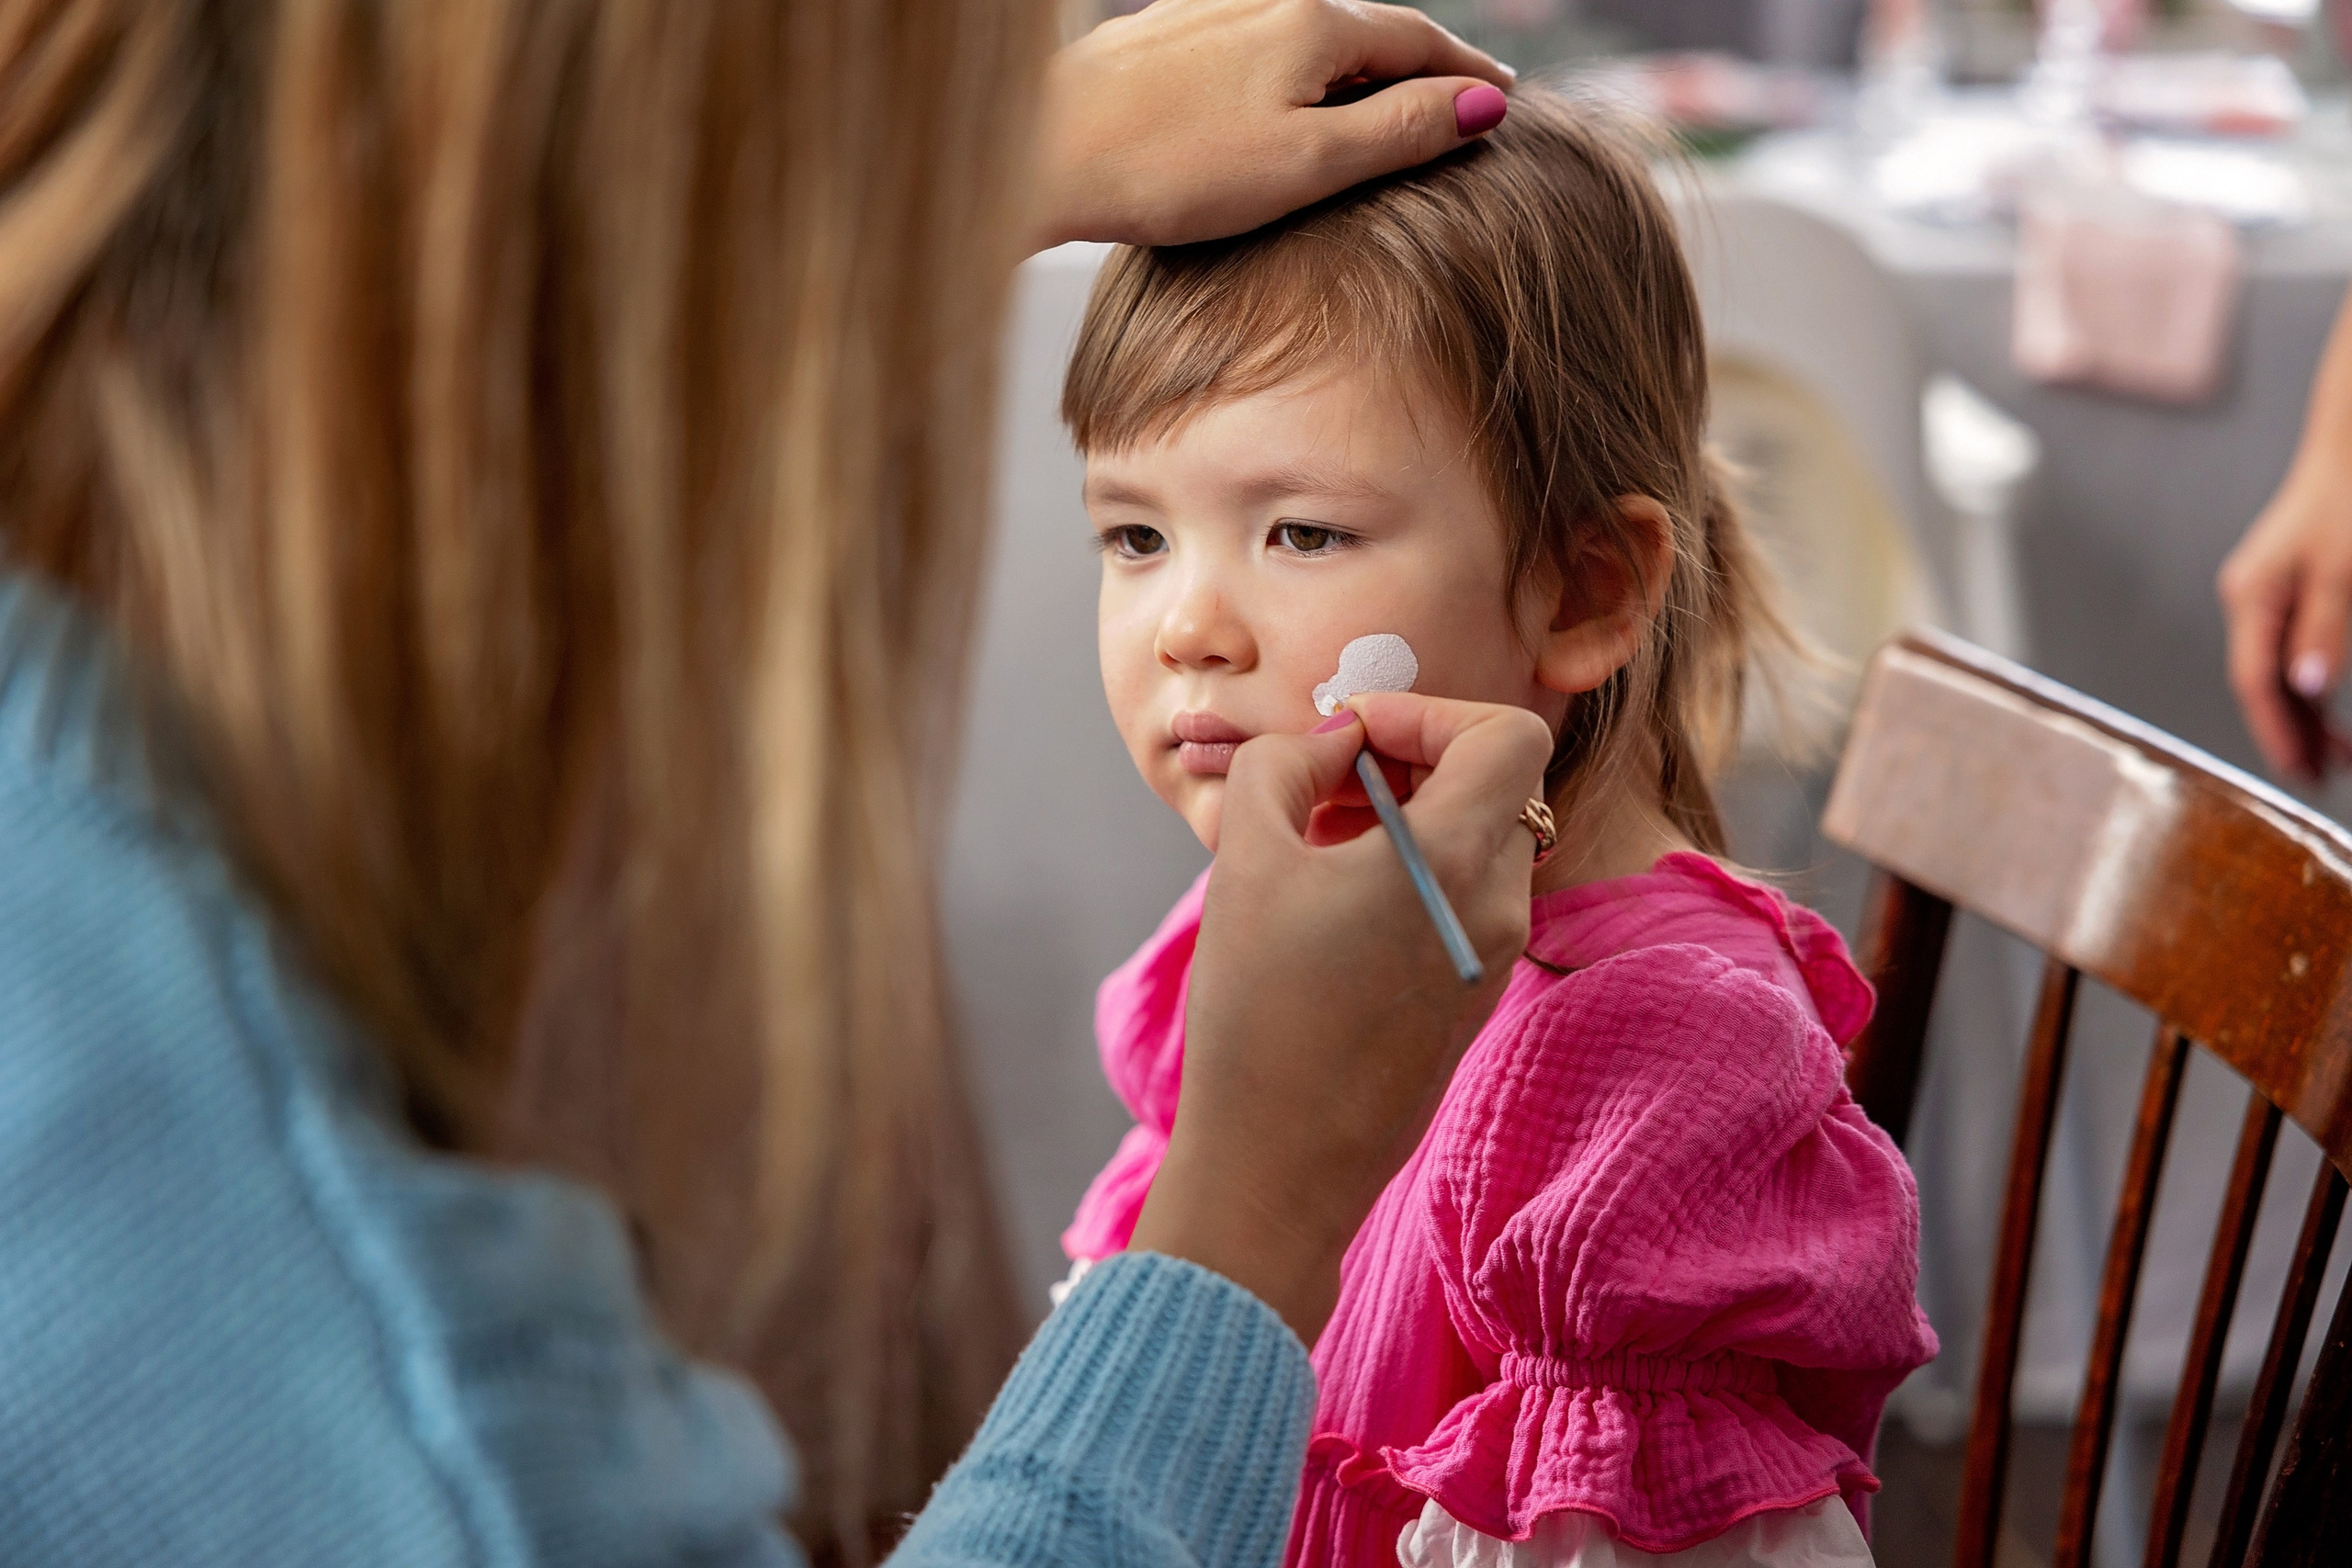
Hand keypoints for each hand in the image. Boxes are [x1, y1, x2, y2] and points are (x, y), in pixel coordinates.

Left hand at [1031, 0, 1514, 250]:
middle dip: (1418, 62)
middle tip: (1459, 96)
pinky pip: (1259, 44)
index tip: (1503, 99)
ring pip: (1310, 34)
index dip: (1466, 74)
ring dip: (1357, 64)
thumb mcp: (1309, 162)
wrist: (1049, 152)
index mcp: (1314, 25)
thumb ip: (1399, 130)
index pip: (1418, 40)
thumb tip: (1481, 104)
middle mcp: (1266, 0)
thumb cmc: (1174, 168)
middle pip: (1368, 29)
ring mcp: (1210, 12)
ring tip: (1388, 97)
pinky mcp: (1165, 37)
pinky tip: (1290, 91)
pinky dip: (1298, 68)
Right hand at [1128, 692, 1549, 1342]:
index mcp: (1457, 863)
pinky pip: (1460, 901)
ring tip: (1313, 847)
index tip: (1351, 739)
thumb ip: (1287, 764)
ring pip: (1473, 843)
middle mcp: (1498, 908)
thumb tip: (1334, 740)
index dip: (1429, 713)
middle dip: (1406, 761)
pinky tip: (1328, 908)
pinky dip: (1408, 875)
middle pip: (1489, 785)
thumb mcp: (1246, 859)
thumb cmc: (1257, 1013)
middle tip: (1320, 782)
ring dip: (1404, 819)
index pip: (1507, 735)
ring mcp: (1492, 960)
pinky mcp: (1471, 1000)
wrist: (1277, 1166)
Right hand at [2219, 459, 2351, 778]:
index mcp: (2251, 596)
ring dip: (2307, 714)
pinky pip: (2293, 650)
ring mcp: (2266, 596)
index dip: (2277, 730)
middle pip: (2263, 682)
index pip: (2255, 679)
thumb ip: (2324, 631)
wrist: (2349, 448)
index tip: (2301, 771)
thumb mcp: (2342, 571)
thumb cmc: (2347, 502)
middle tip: (2322, 779)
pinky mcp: (2287, 591)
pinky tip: (2329, 708)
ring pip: (2279, 669)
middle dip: (2292, 733)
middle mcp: (2250, 600)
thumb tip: (2309, 689)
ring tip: (2336, 757)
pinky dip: (2312, 684)